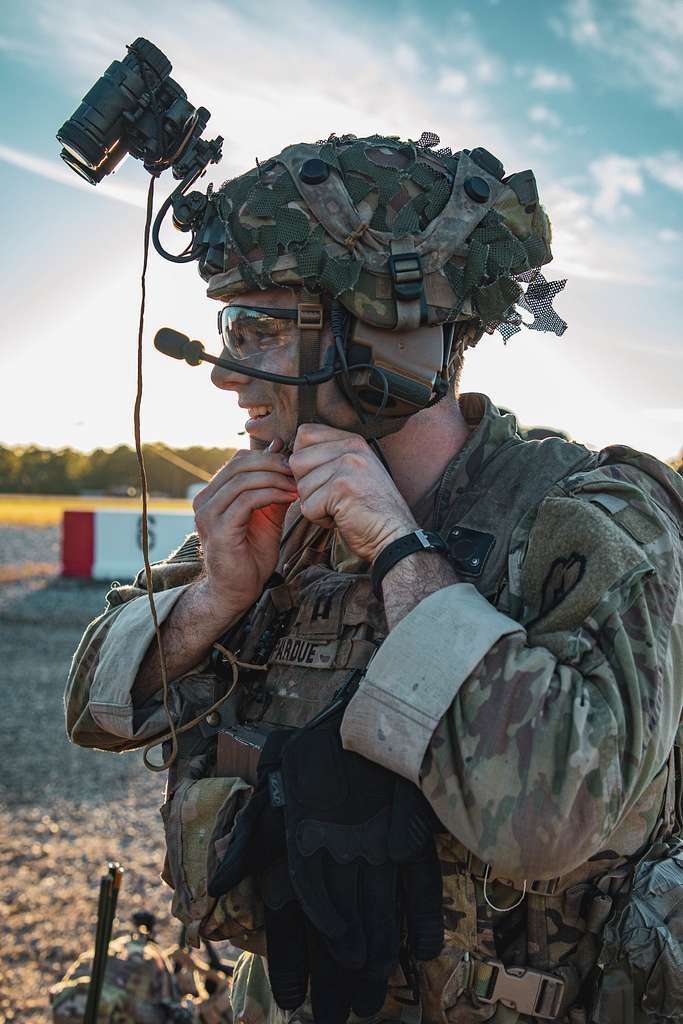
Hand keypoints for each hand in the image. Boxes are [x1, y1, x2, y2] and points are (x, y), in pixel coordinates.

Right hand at [192, 438, 297, 618]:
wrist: (238, 591)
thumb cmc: (251, 554)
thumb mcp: (266, 514)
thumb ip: (272, 487)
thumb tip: (282, 453)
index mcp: (213, 494)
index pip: (239, 460)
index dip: (268, 457)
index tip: (294, 465)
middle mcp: (204, 500)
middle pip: (239, 464)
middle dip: (273, 464)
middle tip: (297, 471)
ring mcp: (208, 514)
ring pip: (243, 480)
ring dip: (275, 479)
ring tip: (296, 486)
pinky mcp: (218, 529)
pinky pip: (247, 500)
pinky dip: (271, 494)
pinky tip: (288, 498)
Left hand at [290, 425, 416, 562]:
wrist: (395, 536)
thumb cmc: (371, 510)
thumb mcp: (354, 472)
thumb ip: (329, 458)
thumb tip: (291, 457)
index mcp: (353, 441)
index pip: (305, 434)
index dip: (304, 461)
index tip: (323, 478)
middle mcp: (351, 448)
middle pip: (297, 461)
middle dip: (307, 486)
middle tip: (332, 498)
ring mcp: (347, 466)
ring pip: (301, 486)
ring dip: (315, 505)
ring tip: (341, 508)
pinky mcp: (341, 488)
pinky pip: (307, 507)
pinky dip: (320, 520)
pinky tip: (342, 518)